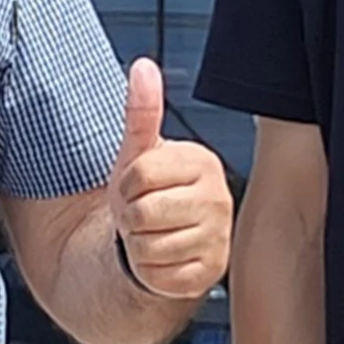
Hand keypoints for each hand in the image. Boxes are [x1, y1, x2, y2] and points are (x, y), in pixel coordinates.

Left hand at [109, 59, 231, 301]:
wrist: (158, 239)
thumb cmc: (148, 192)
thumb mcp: (138, 151)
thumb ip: (141, 111)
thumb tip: (143, 67)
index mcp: (202, 162)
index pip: (139, 174)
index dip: (125, 184)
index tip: (136, 186)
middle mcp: (219, 198)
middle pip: (143, 213)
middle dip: (130, 217)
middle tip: (143, 212)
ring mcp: (218, 237)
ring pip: (149, 247)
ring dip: (139, 245)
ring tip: (153, 234)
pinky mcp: (210, 273)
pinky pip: (160, 275)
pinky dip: (150, 271)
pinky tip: (163, 257)